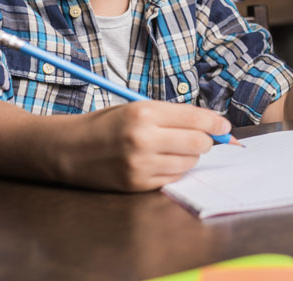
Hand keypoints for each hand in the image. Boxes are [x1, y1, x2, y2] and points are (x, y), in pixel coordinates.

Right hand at [58, 101, 230, 191]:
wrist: (68, 149)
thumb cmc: (106, 124)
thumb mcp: (138, 108)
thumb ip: (174, 116)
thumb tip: (213, 127)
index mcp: (144, 112)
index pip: (197, 119)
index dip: (216, 124)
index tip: (224, 128)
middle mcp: (143, 138)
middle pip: (198, 143)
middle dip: (205, 141)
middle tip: (200, 139)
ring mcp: (139, 164)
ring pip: (189, 163)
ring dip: (189, 157)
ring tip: (173, 149)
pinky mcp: (136, 184)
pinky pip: (172, 178)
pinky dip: (174, 170)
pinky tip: (161, 161)